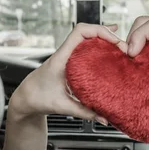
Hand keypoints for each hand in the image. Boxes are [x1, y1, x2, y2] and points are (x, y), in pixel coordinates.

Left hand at [9, 23, 126, 124]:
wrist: (24, 98)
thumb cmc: (37, 98)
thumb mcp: (62, 106)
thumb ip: (84, 112)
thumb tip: (105, 119)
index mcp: (61, 58)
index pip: (80, 32)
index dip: (99, 31)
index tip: (114, 41)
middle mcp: (65, 53)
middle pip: (88, 31)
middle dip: (107, 34)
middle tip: (123, 47)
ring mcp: (67, 55)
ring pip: (87, 38)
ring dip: (104, 38)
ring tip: (121, 44)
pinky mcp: (70, 61)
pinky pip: (85, 47)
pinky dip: (98, 45)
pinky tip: (109, 49)